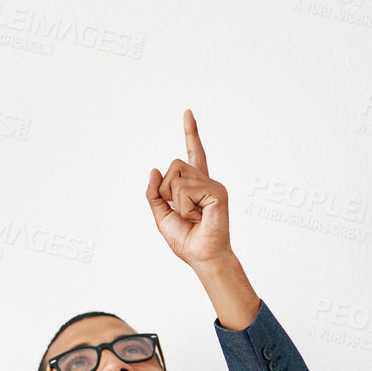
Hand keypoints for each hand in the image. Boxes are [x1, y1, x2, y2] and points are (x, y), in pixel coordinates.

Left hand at [145, 109, 231, 268]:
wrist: (202, 257)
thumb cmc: (186, 240)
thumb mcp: (161, 216)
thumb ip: (154, 193)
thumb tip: (154, 169)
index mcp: (195, 185)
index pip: (193, 154)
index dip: (191, 133)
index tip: (187, 112)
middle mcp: (206, 180)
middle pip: (174, 165)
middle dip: (166, 190)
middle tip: (182, 212)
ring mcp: (213, 185)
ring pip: (176, 177)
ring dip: (175, 202)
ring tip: (191, 216)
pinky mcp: (217, 192)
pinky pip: (185, 190)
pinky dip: (184, 207)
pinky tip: (198, 217)